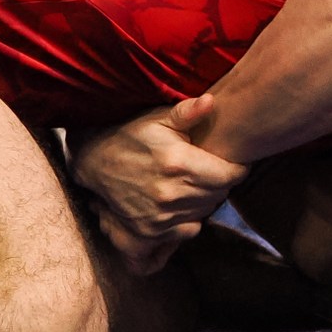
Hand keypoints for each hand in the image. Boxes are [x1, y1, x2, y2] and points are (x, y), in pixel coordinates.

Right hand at [70, 96, 248, 273]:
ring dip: (208, 199)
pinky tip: (185, 201)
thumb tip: (211, 101)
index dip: (237, 169)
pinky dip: (192, 217)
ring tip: (198, 182)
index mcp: (179, 163)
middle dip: (222, 182)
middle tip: (215, 170)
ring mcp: (161, 215)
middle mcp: (172, 193)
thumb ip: (187, 112)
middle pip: (219, 194)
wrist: (94, 160)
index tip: (236, 163)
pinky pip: (189, 229)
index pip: (229, 175)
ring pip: (206, 211)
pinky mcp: (151, 230)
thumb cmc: (130, 134)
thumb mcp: (158, 118)